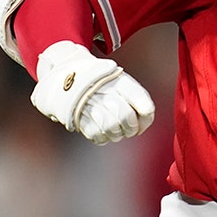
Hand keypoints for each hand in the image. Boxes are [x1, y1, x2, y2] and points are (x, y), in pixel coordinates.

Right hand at [31, 40, 155, 144]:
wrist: (69, 78)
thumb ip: (138, 98)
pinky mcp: (79, 118)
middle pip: (126, 117)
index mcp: (118, 80)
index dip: (146, 112)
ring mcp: (91, 105)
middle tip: (131, 128)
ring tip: (118, 129)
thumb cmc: (103, 84)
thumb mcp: (121, 81)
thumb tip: (147, 117)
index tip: (145, 116)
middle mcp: (104, 91)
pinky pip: (98, 135)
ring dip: (119, 134)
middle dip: (132, 127)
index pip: (139, 97)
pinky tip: (105, 131)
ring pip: (113, 128)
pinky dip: (104, 138)